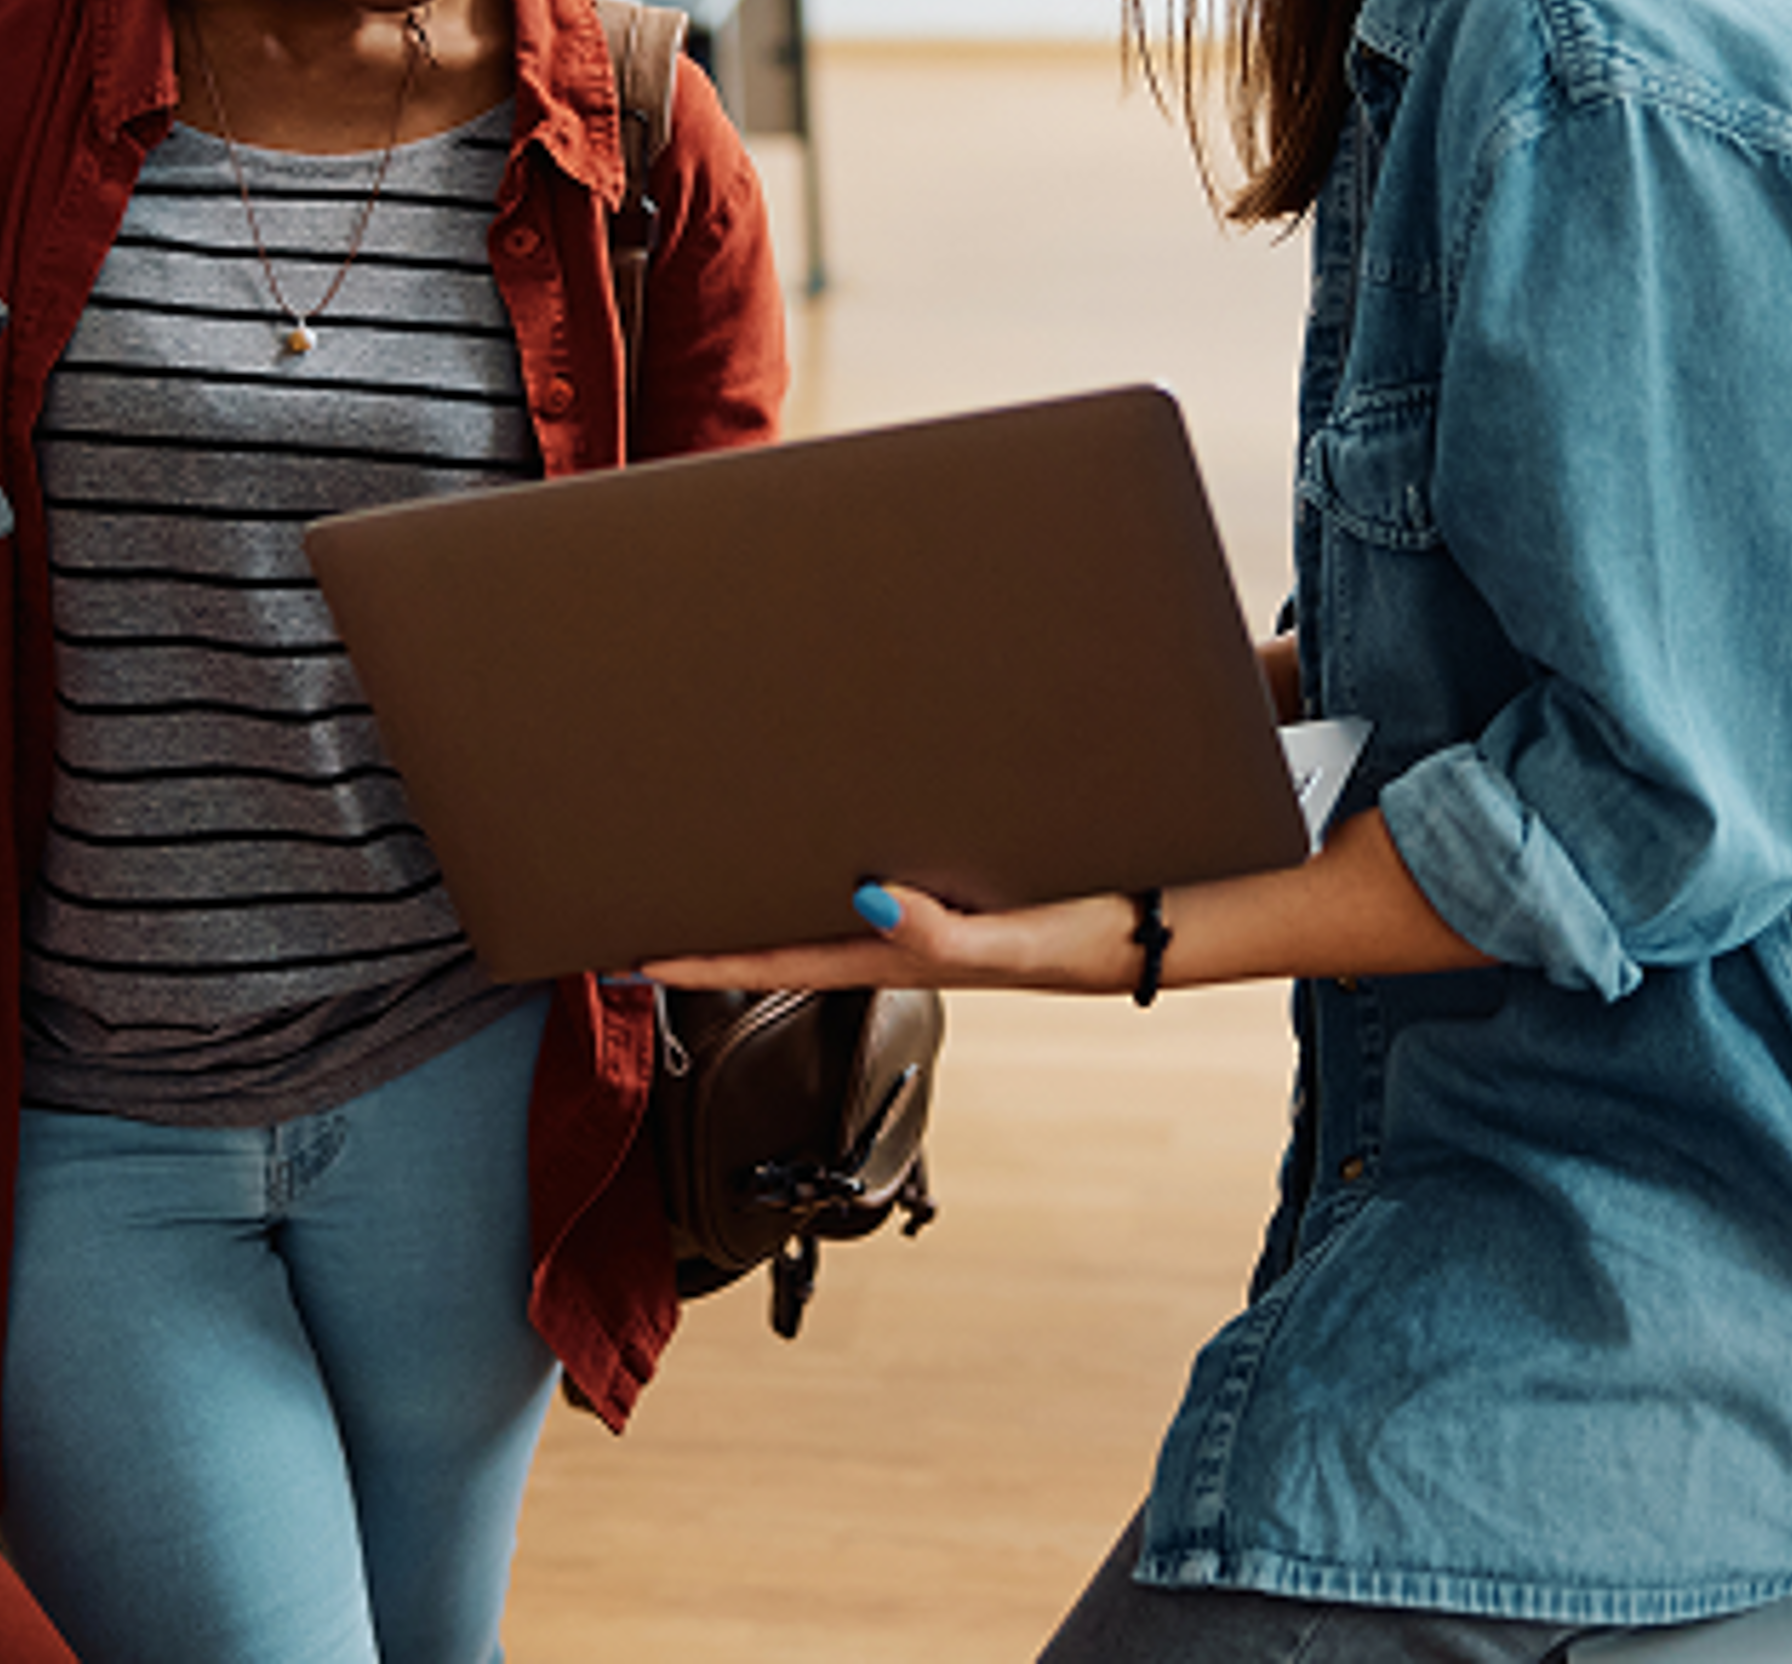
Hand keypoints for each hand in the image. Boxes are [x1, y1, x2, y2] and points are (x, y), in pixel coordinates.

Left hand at [647, 880, 1144, 997]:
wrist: (1158, 917)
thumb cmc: (1091, 936)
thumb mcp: (1018, 942)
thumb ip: (946, 937)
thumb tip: (865, 901)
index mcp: (894, 953)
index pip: (775, 958)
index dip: (703, 960)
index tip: (633, 956)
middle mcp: (892, 929)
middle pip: (780, 927)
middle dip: (711, 918)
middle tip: (638, 900)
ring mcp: (917, 905)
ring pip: (814, 898)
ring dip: (757, 886)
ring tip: (696, 863)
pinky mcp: (946, 876)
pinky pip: (862, 868)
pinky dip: (818, 855)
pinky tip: (803, 832)